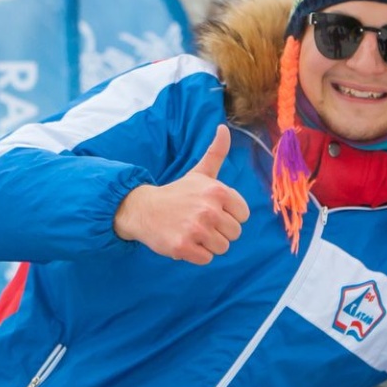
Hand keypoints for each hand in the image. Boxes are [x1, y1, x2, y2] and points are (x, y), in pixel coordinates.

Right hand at [113, 126, 249, 264]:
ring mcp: (196, 229)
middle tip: (199, 221)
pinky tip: (184, 241)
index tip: (211, 210)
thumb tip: (224, 128)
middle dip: (218, 231)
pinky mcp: (183, 247)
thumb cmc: (177, 193)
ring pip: (222, 248)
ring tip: (192, 231)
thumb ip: (215, 152)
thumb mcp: (199, 172)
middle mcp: (209, 209)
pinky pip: (206, 259)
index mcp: (218, 191)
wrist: (143, 209)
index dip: (228, 216)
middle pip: (234, 234)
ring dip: (208, 243)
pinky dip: (196, 254)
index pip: (243, 216)